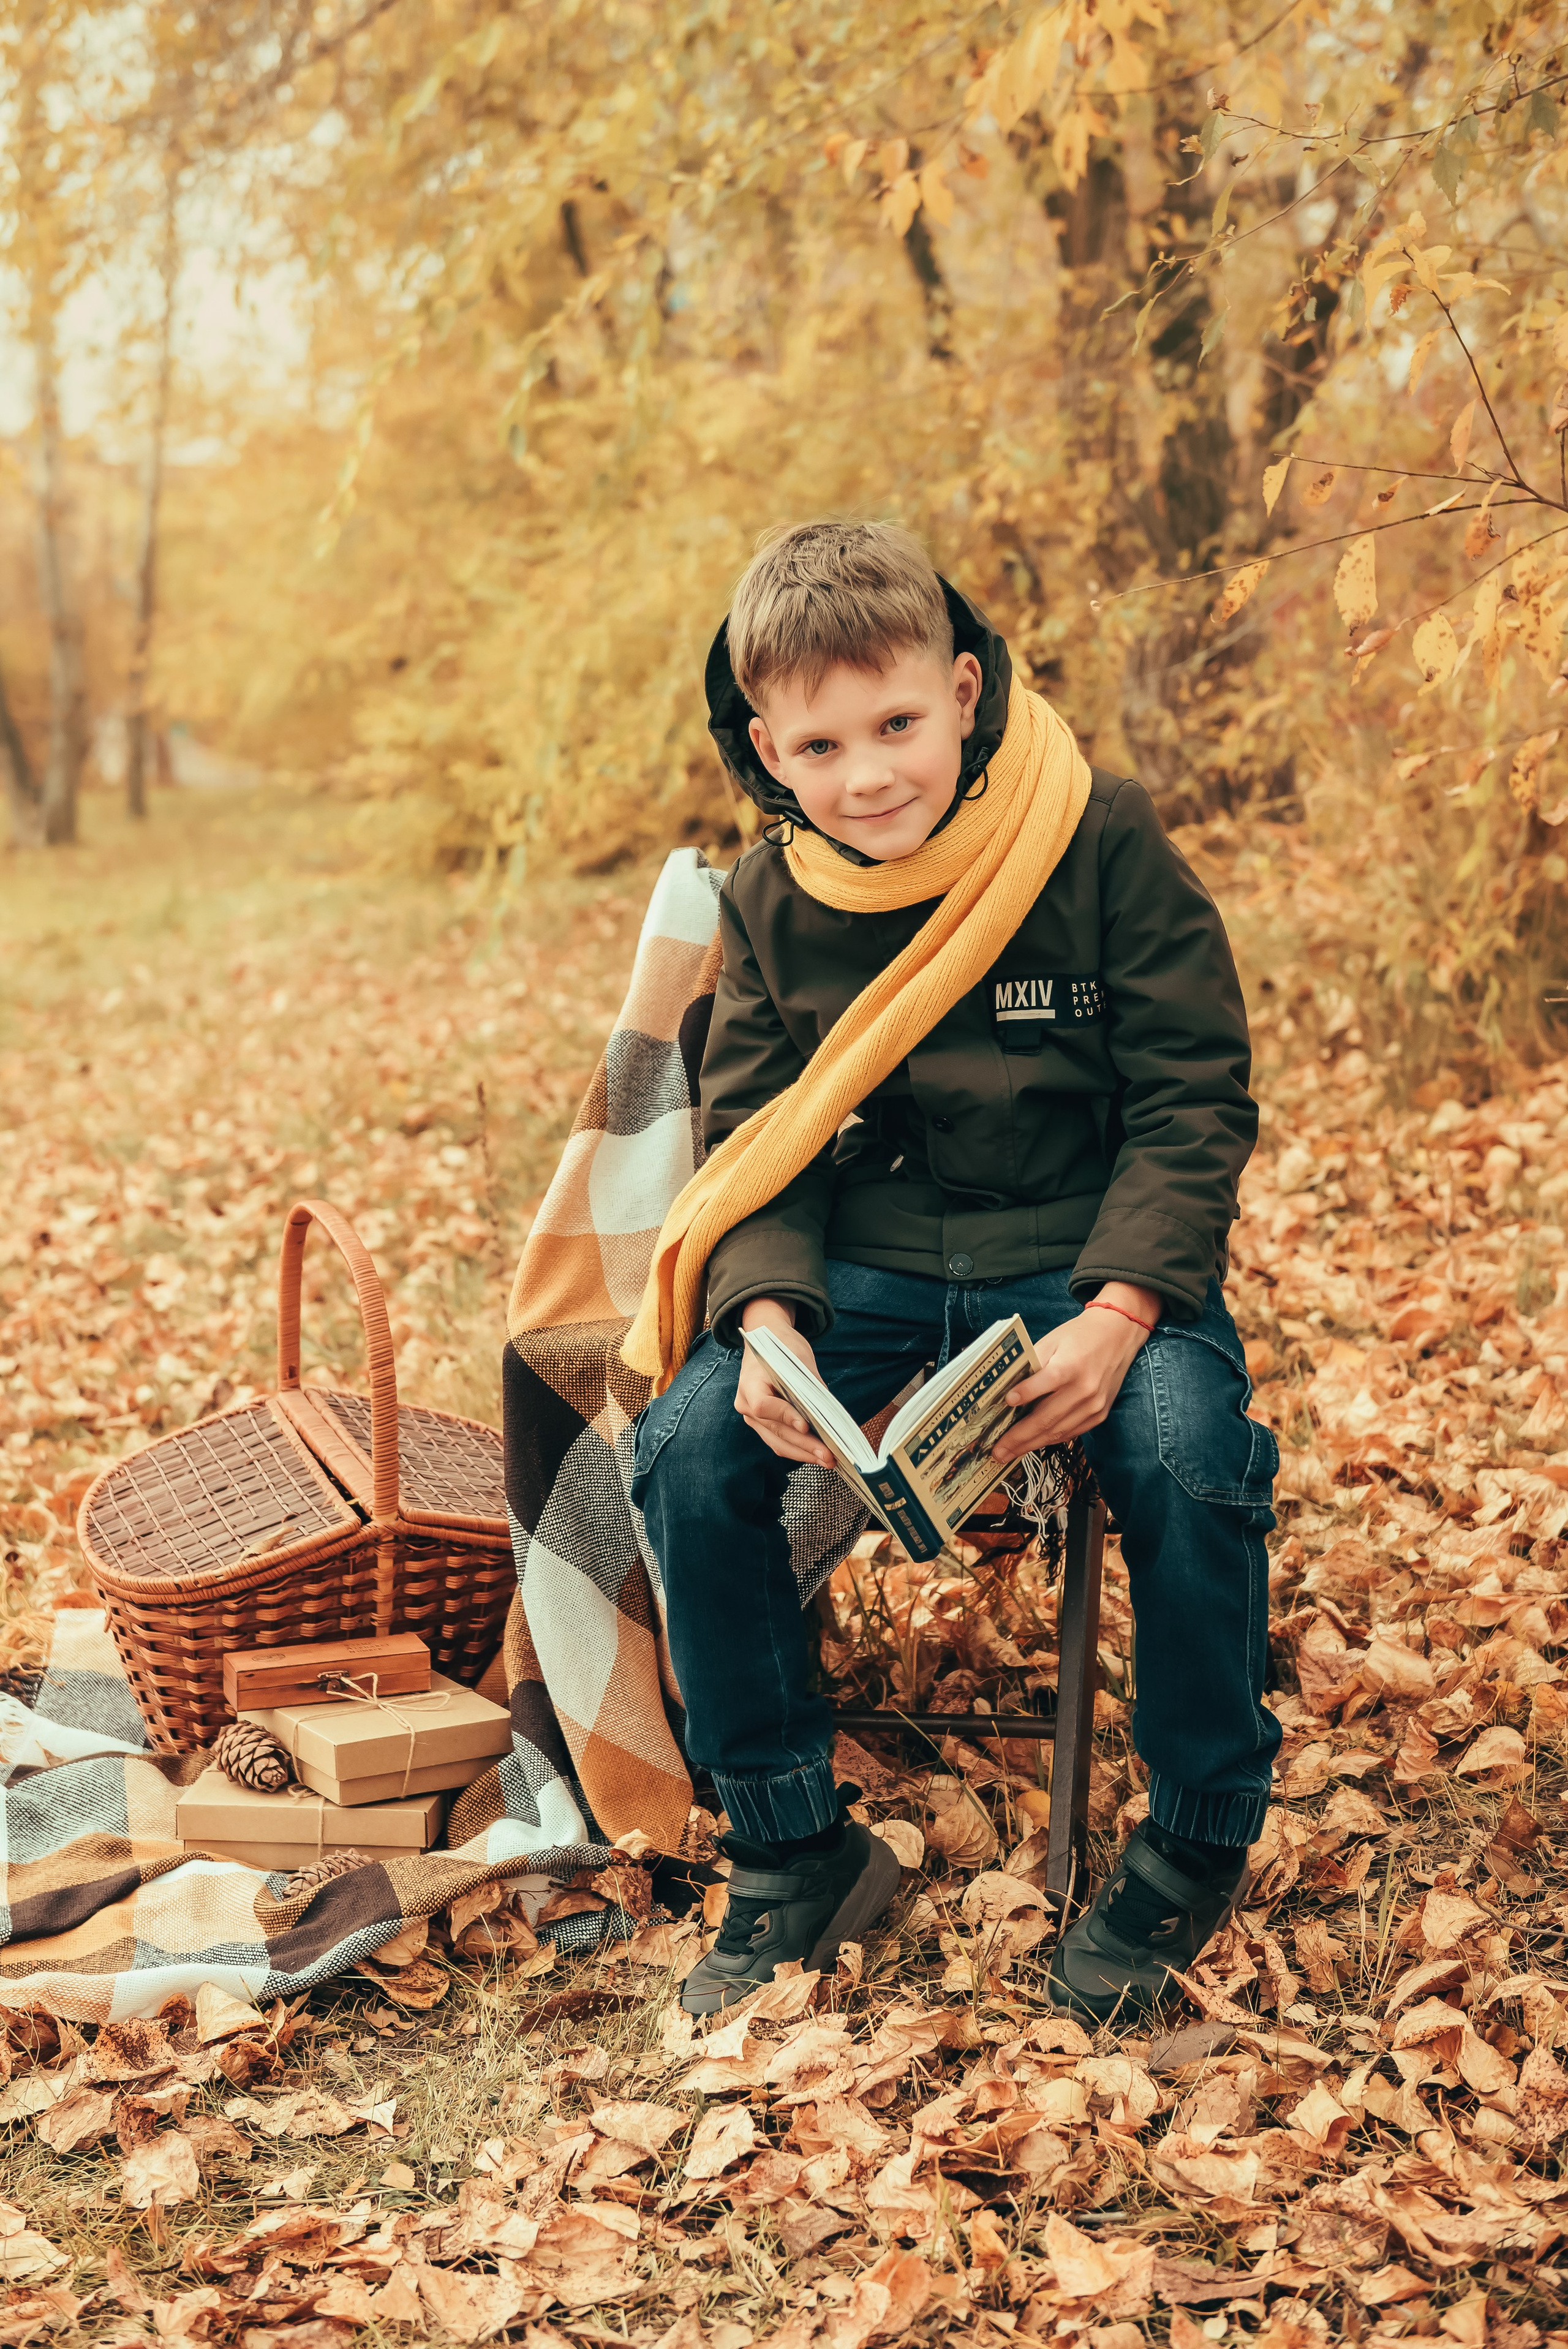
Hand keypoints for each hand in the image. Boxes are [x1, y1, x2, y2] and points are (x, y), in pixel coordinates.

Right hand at [736, 1297, 835, 1466]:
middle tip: (829, 1456)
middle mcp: (746, 1404)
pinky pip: (779, 1441)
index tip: (806, 1426)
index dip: (785, 1417)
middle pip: (775, 1431)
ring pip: (777, 1442)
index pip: (764, 1406)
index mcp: (750, 1384)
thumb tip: (830, 1418)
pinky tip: (817, 1454)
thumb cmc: (782, 1346)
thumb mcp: (799, 1359)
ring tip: (828, 1460)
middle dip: (804, 1445)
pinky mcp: (763, 1424)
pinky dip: (798, 1449)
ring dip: (804, 1453)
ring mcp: (752, 1417)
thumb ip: (810, 1387)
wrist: (766, 1339)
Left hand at [991, 1283, 1159, 1459]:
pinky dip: (1050, 1439)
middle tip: (997, 1452)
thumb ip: (1032, 1365)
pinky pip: (1071, 1433)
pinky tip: (1032, 1444)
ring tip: (1009, 1453)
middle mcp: (1085, 1390)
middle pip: (1047, 1418)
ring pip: (1058, 1432)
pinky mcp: (1099, 1414)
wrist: (1117, 1335)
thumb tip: (1007, 1389)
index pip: (1043, 1384)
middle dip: (1019, 1438)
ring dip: (1031, 1445)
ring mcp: (1094, 1406)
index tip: (1005, 1404)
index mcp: (1070, 1366)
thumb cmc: (1079, 1337)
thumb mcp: (1052, 1341)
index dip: (1024, 1395)